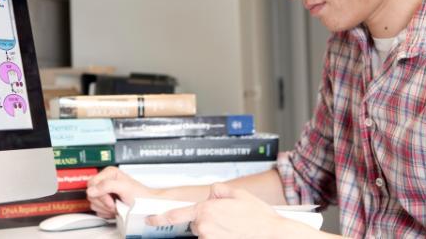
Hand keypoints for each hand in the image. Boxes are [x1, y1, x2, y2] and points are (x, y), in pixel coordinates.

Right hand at [86, 166, 154, 218]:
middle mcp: (105, 181)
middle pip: (91, 194)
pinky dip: (106, 212)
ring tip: (116, 206)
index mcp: (109, 173)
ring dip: (105, 208)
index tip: (110, 198)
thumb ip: (107, 185)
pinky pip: (97, 209)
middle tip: (115, 203)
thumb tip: (91, 189)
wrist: (146, 205)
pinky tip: (114, 209)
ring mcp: (104, 193)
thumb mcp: (124, 187)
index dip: (99, 193)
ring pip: (93, 203)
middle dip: (104, 202)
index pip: (91, 183)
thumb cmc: (140, 195)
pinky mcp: (105, 203)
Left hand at [146, 182, 287, 238]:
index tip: (151, 219)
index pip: (176, 214)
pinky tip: (233, 233)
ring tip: (234, 227)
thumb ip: (218, 190)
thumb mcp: (238, 193)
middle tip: (227, 219)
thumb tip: (210, 193)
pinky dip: (221, 236)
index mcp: (206, 209)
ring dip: (215, 229)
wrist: (273, 234)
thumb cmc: (259, 218)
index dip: (160, 217)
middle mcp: (205, 226)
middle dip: (207, 220)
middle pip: (196, 223)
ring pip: (205, 233)